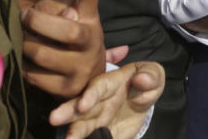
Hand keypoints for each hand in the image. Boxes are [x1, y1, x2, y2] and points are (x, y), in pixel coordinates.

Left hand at [20, 0, 105, 97]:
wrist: (87, 74)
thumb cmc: (68, 29)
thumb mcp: (66, 6)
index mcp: (90, 15)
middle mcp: (92, 39)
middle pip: (68, 31)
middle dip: (39, 22)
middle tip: (22, 15)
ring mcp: (81, 65)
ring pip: (46, 56)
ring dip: (25, 45)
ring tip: (15, 37)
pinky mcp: (67, 87)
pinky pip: (36, 77)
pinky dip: (22, 66)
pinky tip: (18, 58)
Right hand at [49, 61, 165, 138]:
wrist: (143, 101)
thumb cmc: (146, 81)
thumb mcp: (153, 75)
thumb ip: (150, 75)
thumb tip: (141, 79)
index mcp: (111, 83)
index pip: (98, 86)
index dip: (90, 94)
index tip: (83, 105)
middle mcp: (99, 102)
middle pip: (81, 106)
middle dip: (67, 112)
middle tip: (54, 119)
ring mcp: (96, 119)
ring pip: (81, 125)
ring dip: (73, 132)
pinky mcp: (98, 133)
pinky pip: (90, 137)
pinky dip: (83, 138)